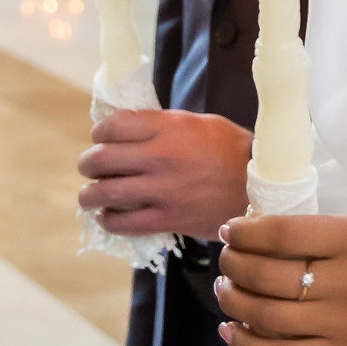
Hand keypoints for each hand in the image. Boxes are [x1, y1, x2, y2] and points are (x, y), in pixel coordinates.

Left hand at [79, 109, 252, 240]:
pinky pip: (122, 222)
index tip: (100, 139)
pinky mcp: (167, 219)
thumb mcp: (197, 123)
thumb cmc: (230, 149)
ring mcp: (161, 190)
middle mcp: (159, 157)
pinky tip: (109, 216)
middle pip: (100, 159)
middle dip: (88, 164)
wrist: (259, 186)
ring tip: (91, 196)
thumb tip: (126, 129)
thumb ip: (161, 124)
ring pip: (104, 193)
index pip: (111, 126)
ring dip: (90, 195)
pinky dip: (108, 220)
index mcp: (166, 128)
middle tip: (90, 167)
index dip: (99, 133)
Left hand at [216, 213, 346, 345]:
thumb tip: (282, 235)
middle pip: (266, 274)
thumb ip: (337, 231)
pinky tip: (232, 329)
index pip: (283, 234)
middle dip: (234, 263)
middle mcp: (345, 283)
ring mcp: (341, 326)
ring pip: (266, 314)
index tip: (232, 229)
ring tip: (225, 287)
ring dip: (233, 298)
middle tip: (226, 257)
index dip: (247, 232)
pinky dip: (248, 343)